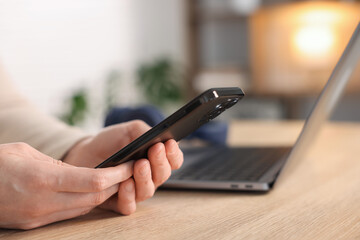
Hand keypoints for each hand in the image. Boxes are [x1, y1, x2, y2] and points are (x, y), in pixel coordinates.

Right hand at [0, 142, 133, 229]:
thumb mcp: (25, 152)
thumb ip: (56, 164)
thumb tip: (81, 172)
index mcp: (41, 179)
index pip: (93, 181)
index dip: (117, 174)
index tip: (130, 164)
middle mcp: (42, 202)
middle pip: (94, 197)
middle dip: (116, 185)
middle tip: (129, 171)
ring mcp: (38, 217)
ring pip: (84, 208)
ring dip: (102, 195)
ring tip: (114, 180)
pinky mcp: (33, 224)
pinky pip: (69, 214)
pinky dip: (85, 202)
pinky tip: (90, 191)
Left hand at [63, 120, 183, 214]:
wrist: (85, 152)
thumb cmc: (111, 141)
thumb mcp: (129, 130)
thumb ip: (145, 132)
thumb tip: (158, 138)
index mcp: (156, 159)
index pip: (174, 161)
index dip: (174, 154)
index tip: (169, 144)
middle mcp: (149, 177)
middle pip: (163, 175)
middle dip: (160, 162)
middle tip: (155, 150)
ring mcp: (135, 191)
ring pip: (148, 190)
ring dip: (145, 177)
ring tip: (139, 164)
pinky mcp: (118, 202)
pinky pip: (129, 205)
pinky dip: (129, 196)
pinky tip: (125, 183)